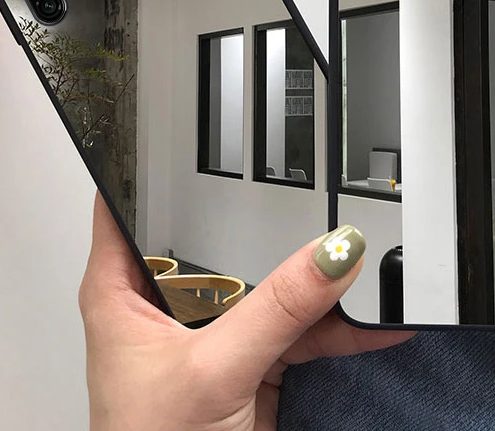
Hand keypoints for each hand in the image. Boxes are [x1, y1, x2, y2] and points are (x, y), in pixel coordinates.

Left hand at [79, 193, 413, 429]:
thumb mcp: (214, 370)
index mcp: (123, 289)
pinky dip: (334, 326)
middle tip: (310, 198)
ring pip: (264, 283)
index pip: (127, 202)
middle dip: (265, 224)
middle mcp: (166, 303)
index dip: (151, 161)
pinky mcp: (249, 362)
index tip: (186, 125)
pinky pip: (297, 328)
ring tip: (356, 262)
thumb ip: (277, 309)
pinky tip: (370, 319)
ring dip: (309, 279)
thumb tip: (330, 254)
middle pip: (217, 237)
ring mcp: (213, 332)